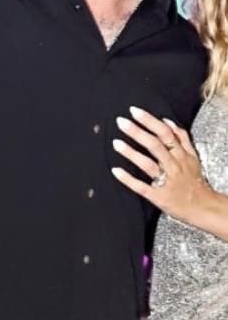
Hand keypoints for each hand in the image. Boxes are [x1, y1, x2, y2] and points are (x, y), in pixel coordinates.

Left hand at [111, 106, 211, 225]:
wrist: (203, 208)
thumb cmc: (194, 180)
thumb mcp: (193, 156)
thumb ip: (182, 138)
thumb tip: (166, 120)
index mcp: (181, 155)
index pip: (165, 133)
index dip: (150, 121)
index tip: (134, 111)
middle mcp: (174, 166)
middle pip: (155, 146)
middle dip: (137, 132)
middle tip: (121, 122)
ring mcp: (166, 181)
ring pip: (148, 165)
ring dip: (131, 153)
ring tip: (116, 143)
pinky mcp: (158, 196)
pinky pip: (142, 187)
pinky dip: (128, 179)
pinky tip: (116, 171)